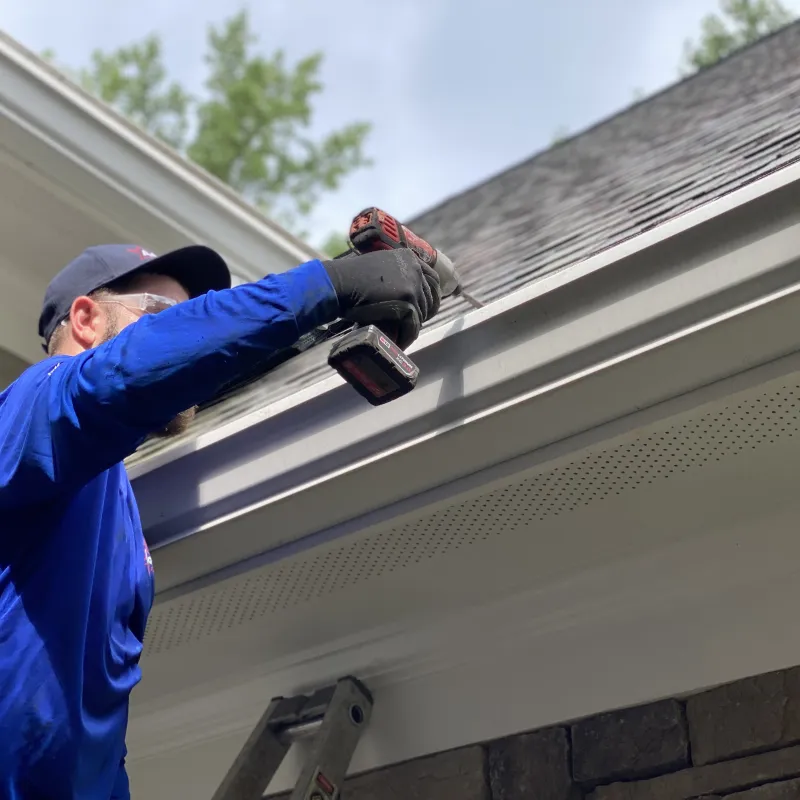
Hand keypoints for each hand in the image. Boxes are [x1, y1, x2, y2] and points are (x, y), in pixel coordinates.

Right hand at [322, 249, 440, 348]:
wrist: (338, 283)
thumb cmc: (350, 278)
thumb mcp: (379, 267)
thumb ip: (395, 273)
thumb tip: (403, 290)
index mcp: (409, 257)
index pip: (432, 278)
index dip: (431, 296)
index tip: (425, 309)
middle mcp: (414, 268)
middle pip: (431, 297)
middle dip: (424, 313)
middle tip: (411, 326)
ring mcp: (412, 284)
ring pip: (422, 312)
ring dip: (413, 326)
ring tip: (403, 336)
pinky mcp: (406, 301)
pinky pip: (413, 325)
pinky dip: (407, 336)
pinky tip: (400, 343)